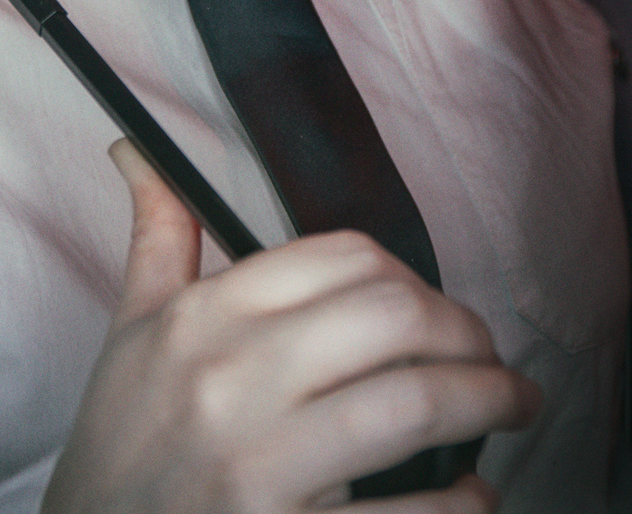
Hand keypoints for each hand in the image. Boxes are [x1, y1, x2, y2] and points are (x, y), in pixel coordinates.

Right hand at [42, 142, 540, 513]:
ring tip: (511, 408)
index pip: (341, 257)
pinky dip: (462, 502)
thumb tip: (141, 153)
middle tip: (489, 357)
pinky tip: (473, 493)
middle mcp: (230, 381)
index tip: (433, 307)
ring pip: (414, 405)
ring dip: (489, 401)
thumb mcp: (129, 334)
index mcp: (200, 318)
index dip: (411, 275)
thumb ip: (158, 238)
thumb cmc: (120, 448)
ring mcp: (260, 468)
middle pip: (393, 316)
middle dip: (466, 333)